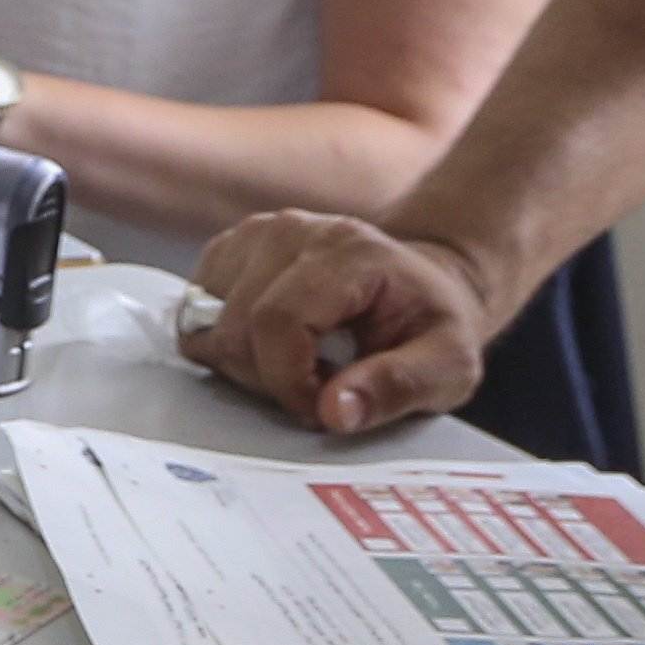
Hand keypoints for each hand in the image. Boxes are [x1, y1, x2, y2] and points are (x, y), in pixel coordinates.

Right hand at [183, 209, 495, 435]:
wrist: (425, 282)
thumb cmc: (433, 325)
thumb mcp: (449, 367)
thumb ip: (397, 388)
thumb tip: (334, 413)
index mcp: (348, 251)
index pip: (277, 321)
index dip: (289, 382)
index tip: (322, 408)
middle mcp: (292, 231)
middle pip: (234, 326)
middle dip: (266, 379)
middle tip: (313, 389)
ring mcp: (254, 234)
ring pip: (203, 319)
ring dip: (240, 362)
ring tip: (294, 365)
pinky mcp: (231, 247)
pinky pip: (195, 309)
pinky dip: (226, 341)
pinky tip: (271, 345)